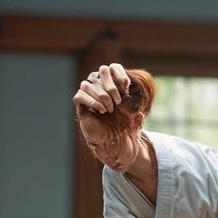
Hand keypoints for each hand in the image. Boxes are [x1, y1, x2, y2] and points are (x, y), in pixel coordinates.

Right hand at [75, 62, 156, 199]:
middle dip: (110, 85)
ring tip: (110, 109)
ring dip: (101, 95)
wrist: (119, 149)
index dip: (118, 73)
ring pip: (87, 83)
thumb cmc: (128, 133)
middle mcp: (100, 91)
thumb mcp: (136, 118)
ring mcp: (90, 99)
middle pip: (99, 72)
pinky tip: (101, 110)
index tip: (127, 87)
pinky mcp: (82, 110)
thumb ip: (137, 110)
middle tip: (118, 101)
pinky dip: (90, 100)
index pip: (111, 68)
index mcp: (114, 88)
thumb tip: (138, 111)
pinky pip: (79, 96)